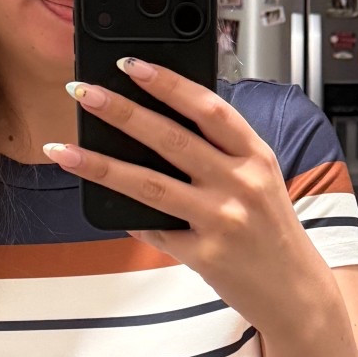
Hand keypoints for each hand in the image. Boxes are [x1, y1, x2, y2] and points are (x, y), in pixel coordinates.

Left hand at [45, 60, 331, 340]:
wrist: (295, 291)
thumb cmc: (272, 230)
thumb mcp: (261, 179)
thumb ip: (222, 152)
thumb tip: (158, 123)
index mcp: (256, 156)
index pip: (208, 108)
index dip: (168, 83)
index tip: (130, 65)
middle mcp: (241, 184)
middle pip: (171, 139)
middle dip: (121, 111)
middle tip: (83, 92)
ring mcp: (222, 220)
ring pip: (149, 184)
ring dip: (100, 164)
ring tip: (63, 149)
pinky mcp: (204, 255)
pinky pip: (153, 229)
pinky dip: (124, 215)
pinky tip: (96, 201)